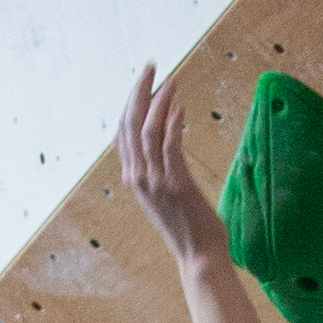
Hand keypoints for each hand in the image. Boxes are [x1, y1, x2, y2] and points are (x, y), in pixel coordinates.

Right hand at [116, 62, 225, 276]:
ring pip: (147, 131)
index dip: (131, 103)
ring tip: (171, 80)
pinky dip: (173, 123)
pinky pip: (170, 146)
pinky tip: (180, 107)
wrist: (199, 256)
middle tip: (151, 66)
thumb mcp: (165, 194)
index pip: (123, 132)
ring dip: (158, 101)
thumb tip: (166, 133)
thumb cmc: (188, 226)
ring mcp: (155, 182)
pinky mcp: (176, 184)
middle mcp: (138, 178)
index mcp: (133, 179)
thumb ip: (159, 168)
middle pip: (129, 125)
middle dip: (138, 91)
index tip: (143, 80)